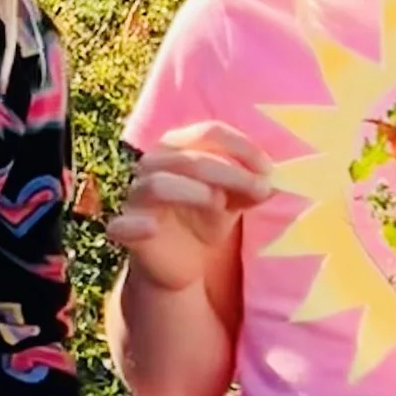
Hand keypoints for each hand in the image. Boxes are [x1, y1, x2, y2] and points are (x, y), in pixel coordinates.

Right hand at [106, 122, 275, 291]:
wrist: (178, 263)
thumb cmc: (202, 219)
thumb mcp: (232, 202)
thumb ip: (249, 189)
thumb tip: (271, 180)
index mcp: (177, 148)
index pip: (208, 132)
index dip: (242, 147)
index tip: (269, 170)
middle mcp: (152, 165)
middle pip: (188, 158)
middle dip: (230, 172)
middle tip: (261, 190)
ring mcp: (137, 197)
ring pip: (158, 184)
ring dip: (193, 191)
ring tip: (219, 204)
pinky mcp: (127, 229)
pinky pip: (123, 224)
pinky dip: (137, 224)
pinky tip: (153, 227)